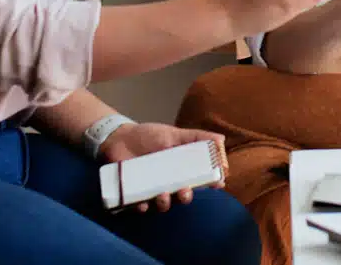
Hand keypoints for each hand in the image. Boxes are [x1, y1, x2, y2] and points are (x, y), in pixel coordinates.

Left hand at [98, 123, 227, 212]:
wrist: (119, 137)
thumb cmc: (149, 136)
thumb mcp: (173, 134)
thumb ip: (196, 137)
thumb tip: (221, 140)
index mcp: (181, 170)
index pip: (200, 179)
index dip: (210, 182)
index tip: (218, 183)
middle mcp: (170, 182)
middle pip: (182, 196)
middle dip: (186, 197)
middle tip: (185, 192)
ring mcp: (152, 189)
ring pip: (163, 204)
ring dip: (166, 203)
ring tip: (163, 195)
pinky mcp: (135, 194)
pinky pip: (140, 206)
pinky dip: (142, 207)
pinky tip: (143, 204)